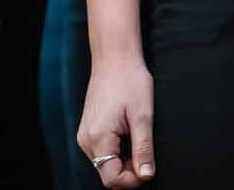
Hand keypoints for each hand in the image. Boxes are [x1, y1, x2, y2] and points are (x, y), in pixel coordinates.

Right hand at [76, 55, 155, 185]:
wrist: (114, 56)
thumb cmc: (130, 81)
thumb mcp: (143, 115)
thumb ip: (143, 148)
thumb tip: (146, 176)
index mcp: (98, 138)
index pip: (111, 178)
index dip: (132, 180)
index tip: (148, 168)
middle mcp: (86, 140)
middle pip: (107, 173)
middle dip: (129, 171)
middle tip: (147, 153)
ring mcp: (85, 134)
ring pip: (104, 164)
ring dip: (123, 161)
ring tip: (138, 139)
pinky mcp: (88, 129)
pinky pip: (102, 152)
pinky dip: (117, 151)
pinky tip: (129, 134)